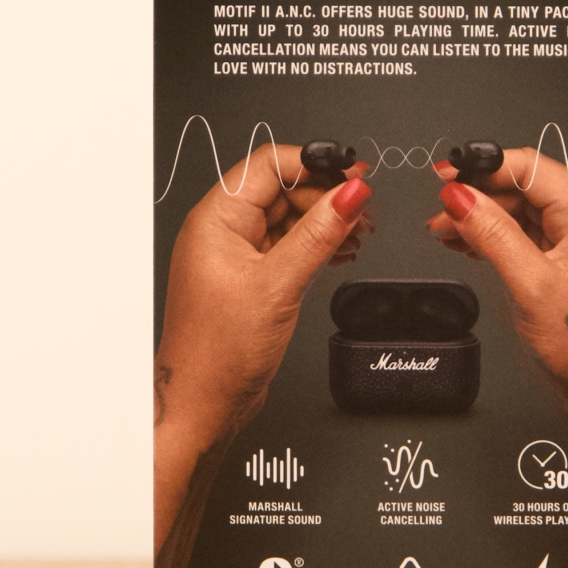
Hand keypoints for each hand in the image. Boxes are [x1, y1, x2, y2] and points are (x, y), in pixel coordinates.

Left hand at [155, 144, 370, 552]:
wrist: (203, 404)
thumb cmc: (218, 353)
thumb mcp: (280, 284)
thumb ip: (319, 234)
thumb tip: (351, 193)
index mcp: (216, 219)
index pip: (270, 164)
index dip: (315, 163)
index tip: (355, 174)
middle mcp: (221, 231)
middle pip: (283, 187)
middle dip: (326, 195)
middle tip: (363, 211)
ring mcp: (235, 254)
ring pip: (288, 216)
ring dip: (325, 221)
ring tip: (358, 234)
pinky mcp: (249, 277)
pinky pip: (286, 244)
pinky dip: (315, 244)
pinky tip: (339, 251)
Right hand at [427, 149, 567, 567]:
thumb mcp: (529, 284)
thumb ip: (491, 233)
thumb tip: (459, 196)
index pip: (531, 167)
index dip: (483, 166)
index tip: (445, 173)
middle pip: (526, 188)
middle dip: (479, 196)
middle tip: (439, 208)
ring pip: (524, 213)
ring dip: (483, 219)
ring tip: (444, 229)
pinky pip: (530, 237)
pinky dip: (498, 238)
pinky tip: (467, 242)